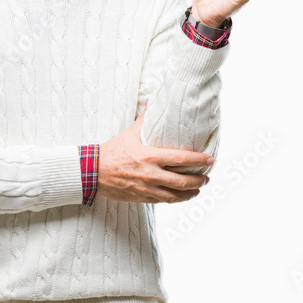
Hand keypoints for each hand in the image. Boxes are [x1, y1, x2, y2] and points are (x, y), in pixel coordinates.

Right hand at [97, 109, 212, 203]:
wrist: (92, 172)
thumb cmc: (111, 151)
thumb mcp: (129, 133)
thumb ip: (145, 119)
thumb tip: (154, 101)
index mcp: (149, 156)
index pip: (181, 159)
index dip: (198, 160)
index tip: (210, 159)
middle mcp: (150, 174)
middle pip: (182, 181)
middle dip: (199, 180)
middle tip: (208, 176)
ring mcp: (146, 188)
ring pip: (175, 195)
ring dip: (190, 192)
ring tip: (199, 188)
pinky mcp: (141, 197)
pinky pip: (163, 201)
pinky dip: (176, 199)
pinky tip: (182, 196)